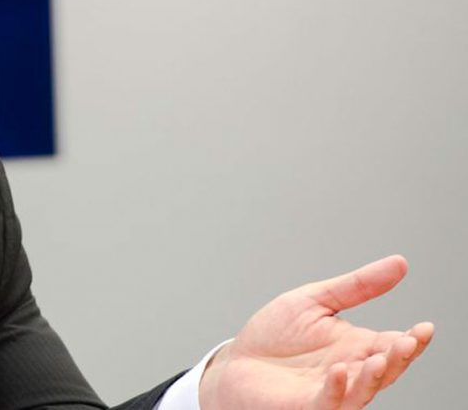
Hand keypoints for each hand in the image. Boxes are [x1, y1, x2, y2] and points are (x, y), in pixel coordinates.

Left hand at [199, 255, 433, 408]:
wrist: (235, 362)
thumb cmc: (274, 335)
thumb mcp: (314, 301)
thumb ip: (356, 286)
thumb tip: (399, 263)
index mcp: (355, 347)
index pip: (393, 346)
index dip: (412, 340)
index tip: (424, 327)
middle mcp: (348, 372)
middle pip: (384, 370)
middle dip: (398, 358)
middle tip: (408, 341)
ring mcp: (327, 392)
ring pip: (362, 391)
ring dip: (373, 376)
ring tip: (378, 357)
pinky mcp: (303, 406)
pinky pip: (326, 403)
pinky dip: (335, 390)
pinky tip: (339, 371)